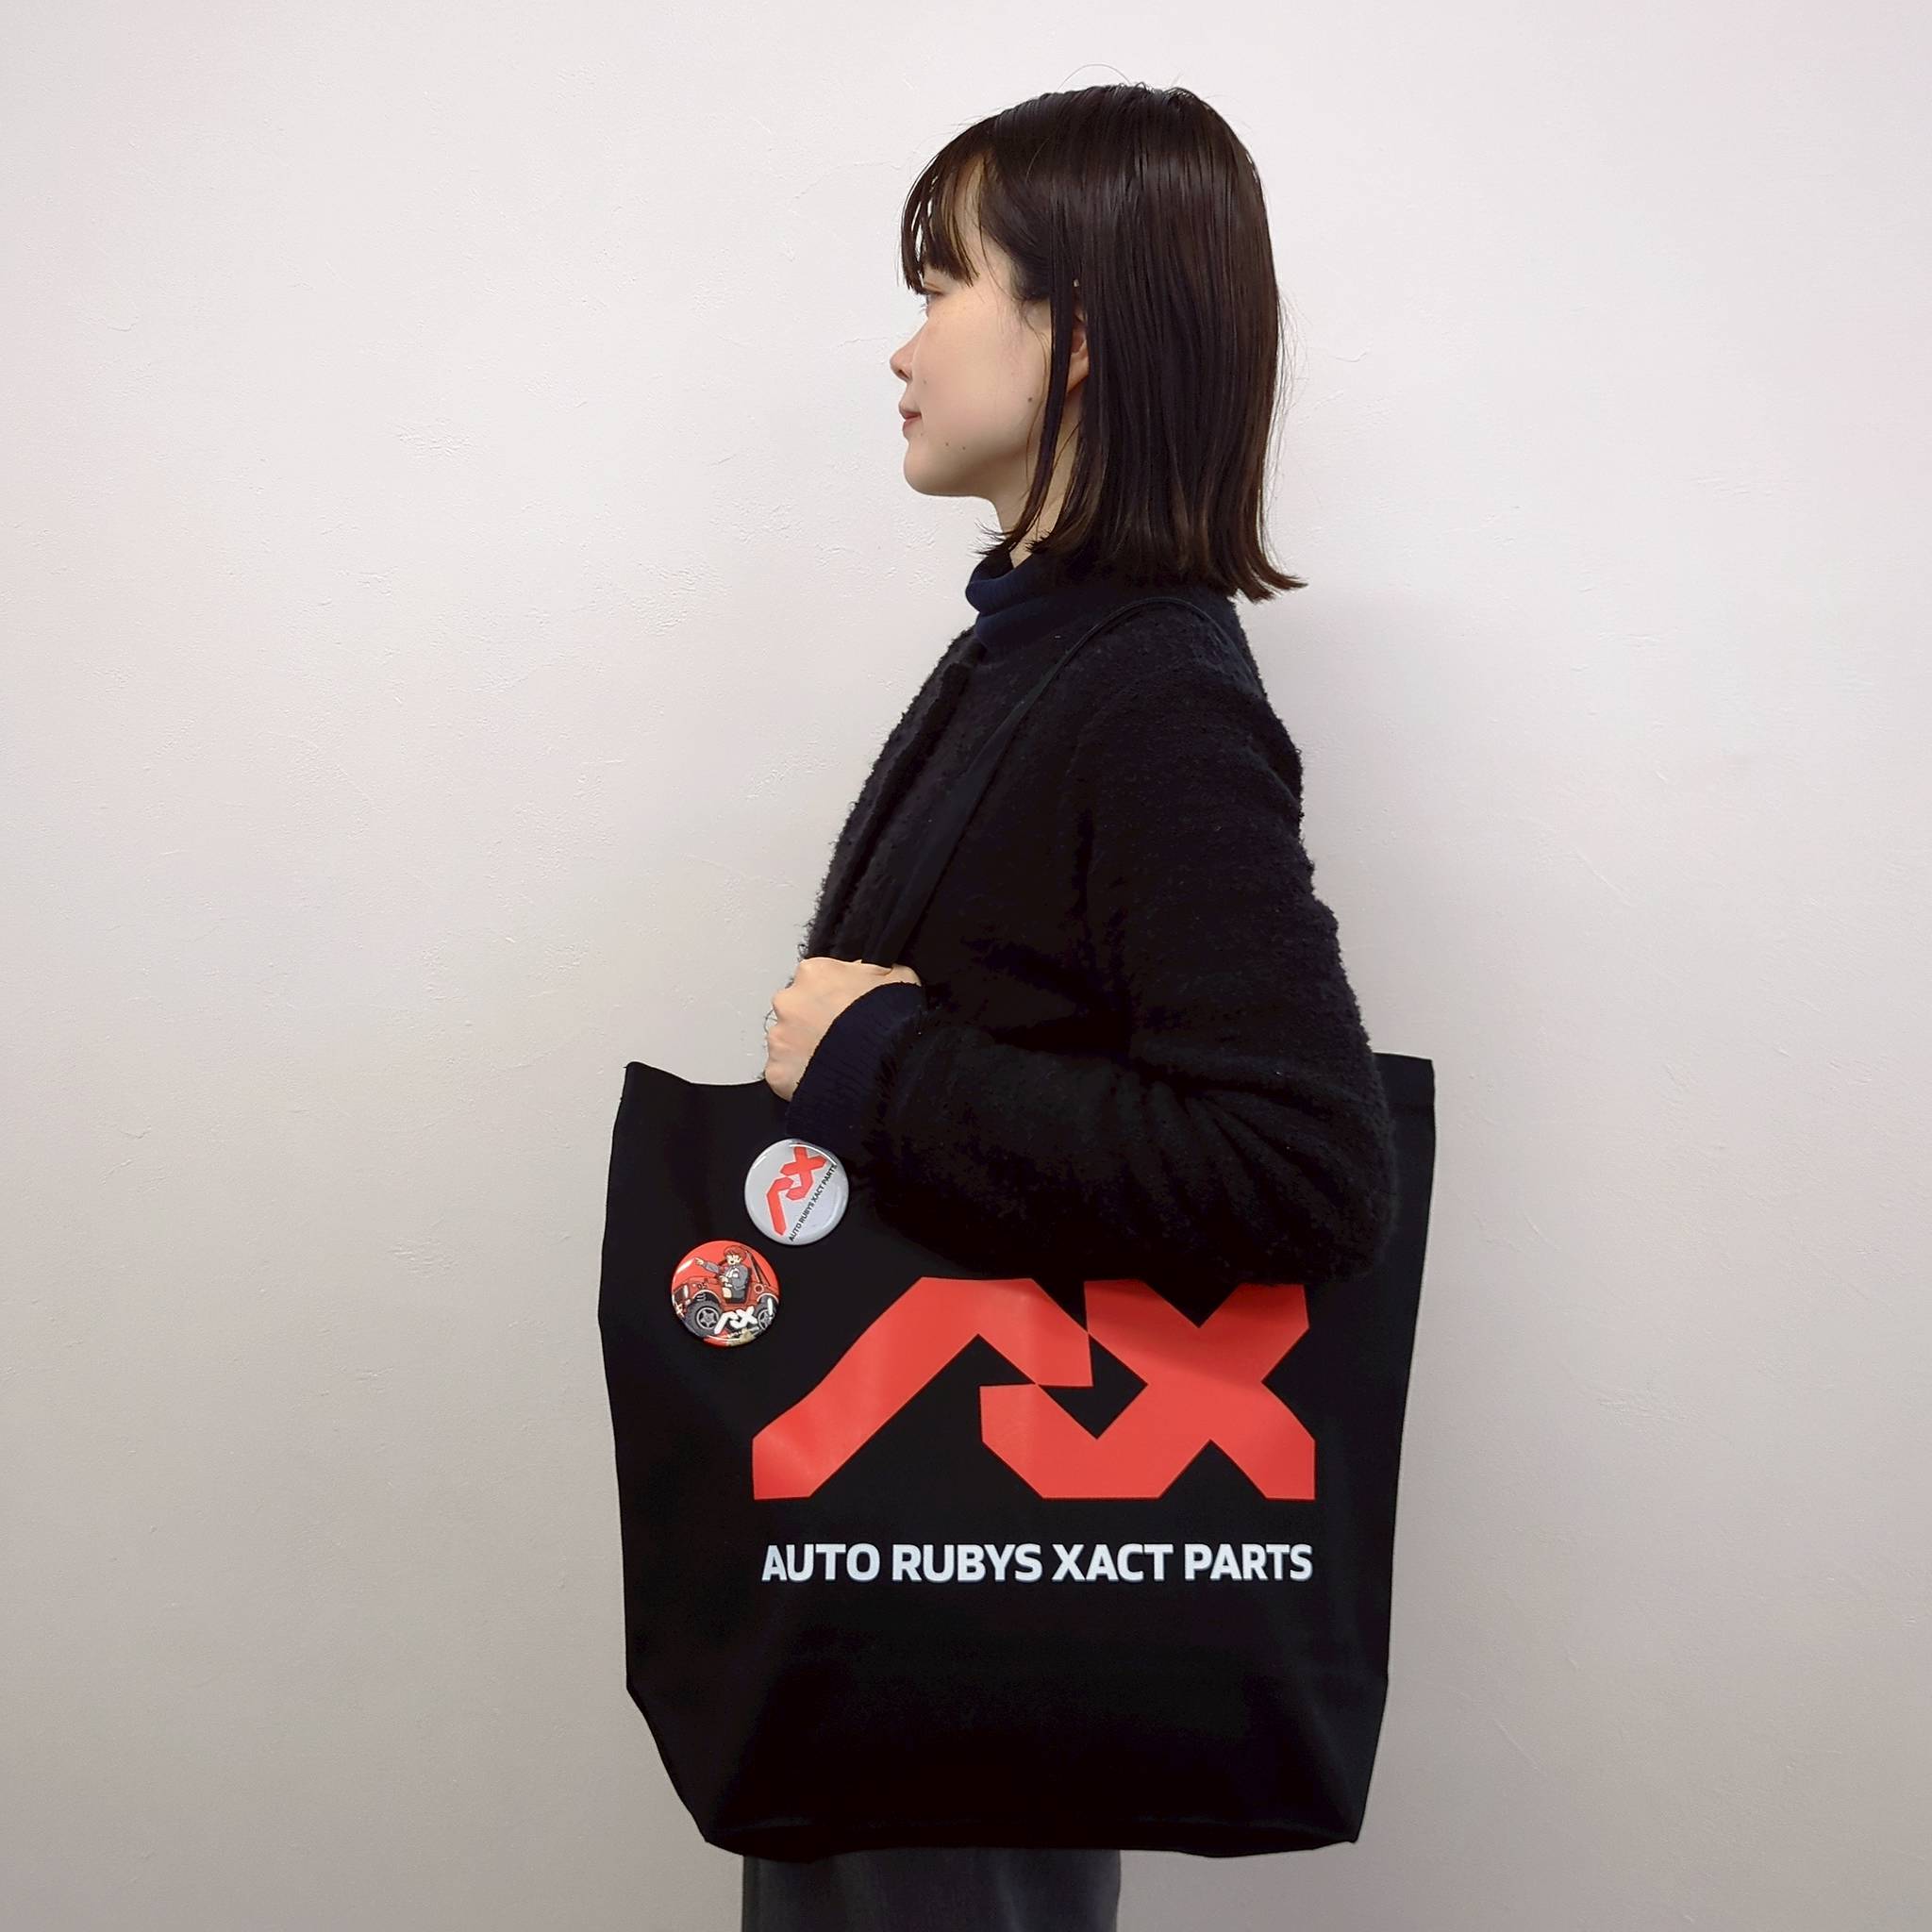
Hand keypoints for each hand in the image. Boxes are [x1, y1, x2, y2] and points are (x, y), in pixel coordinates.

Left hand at [762, 956, 921, 1101]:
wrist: (884, 1066)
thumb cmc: (891, 1023)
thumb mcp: (899, 978)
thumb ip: (875, 970)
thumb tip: (866, 972)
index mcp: (814, 973)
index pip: (817, 979)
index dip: (835, 996)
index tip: (847, 1010)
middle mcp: (788, 1001)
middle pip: (797, 1009)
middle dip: (814, 1022)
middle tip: (840, 1038)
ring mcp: (779, 1037)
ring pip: (788, 1041)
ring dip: (806, 1049)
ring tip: (835, 1061)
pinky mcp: (777, 1070)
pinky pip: (784, 1072)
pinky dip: (800, 1077)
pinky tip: (824, 1080)